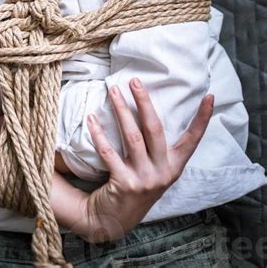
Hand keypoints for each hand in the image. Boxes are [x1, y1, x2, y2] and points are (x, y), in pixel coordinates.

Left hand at [77, 78, 213, 242]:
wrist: (113, 220)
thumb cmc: (136, 184)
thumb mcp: (155, 169)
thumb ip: (157, 147)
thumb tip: (150, 108)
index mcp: (173, 167)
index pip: (192, 140)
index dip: (202, 119)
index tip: (209, 97)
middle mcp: (162, 173)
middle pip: (155, 130)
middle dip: (145, 102)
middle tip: (135, 81)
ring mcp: (144, 179)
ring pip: (132, 137)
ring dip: (121, 110)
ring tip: (114, 91)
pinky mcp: (124, 184)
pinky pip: (109, 153)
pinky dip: (99, 134)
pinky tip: (92, 118)